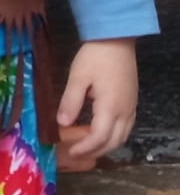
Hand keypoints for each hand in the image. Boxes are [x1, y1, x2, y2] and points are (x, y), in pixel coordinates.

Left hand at [57, 39, 137, 160]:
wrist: (117, 40)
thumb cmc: (95, 57)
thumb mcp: (78, 77)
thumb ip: (70, 102)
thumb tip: (62, 123)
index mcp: (111, 107)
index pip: (99, 137)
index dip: (85, 148)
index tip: (70, 152)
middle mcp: (125, 111)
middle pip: (114, 142)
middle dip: (95, 151)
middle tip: (76, 154)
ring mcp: (131, 107)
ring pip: (122, 136)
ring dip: (106, 145)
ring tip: (86, 147)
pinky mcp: (132, 102)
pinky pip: (126, 127)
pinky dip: (114, 136)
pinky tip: (100, 133)